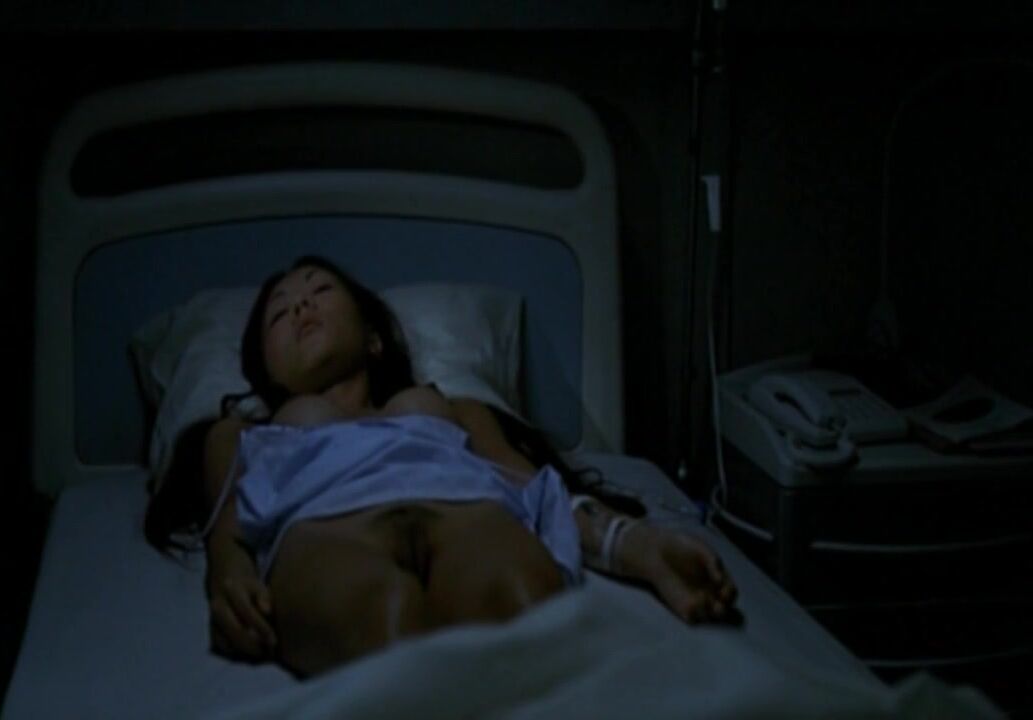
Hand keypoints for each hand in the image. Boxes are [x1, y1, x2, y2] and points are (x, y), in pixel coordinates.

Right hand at [207, 571, 277, 661]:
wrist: (224, 582)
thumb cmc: (248, 587)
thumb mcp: (258, 585)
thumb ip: (264, 597)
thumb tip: (267, 611)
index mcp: (231, 591)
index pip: (247, 612)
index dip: (261, 628)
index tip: (274, 641)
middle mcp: (218, 606)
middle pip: (234, 631)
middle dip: (253, 645)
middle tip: (269, 653)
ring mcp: (211, 620)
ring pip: (226, 642)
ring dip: (245, 652)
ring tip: (263, 656)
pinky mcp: (211, 631)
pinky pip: (222, 648)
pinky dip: (236, 655)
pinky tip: (251, 656)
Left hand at [619, 523, 740, 625]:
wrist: (657, 549)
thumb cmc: (681, 546)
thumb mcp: (701, 548)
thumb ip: (713, 561)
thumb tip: (720, 580)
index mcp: (718, 579)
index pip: (731, 592)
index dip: (730, 594)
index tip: (723, 591)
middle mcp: (709, 592)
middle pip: (724, 608)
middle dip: (724, 610)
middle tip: (719, 604)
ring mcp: (695, 600)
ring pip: (709, 615)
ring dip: (710, 612)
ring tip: (703, 600)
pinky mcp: (681, 606)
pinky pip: (692, 618)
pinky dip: (695, 614)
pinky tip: (692, 604)